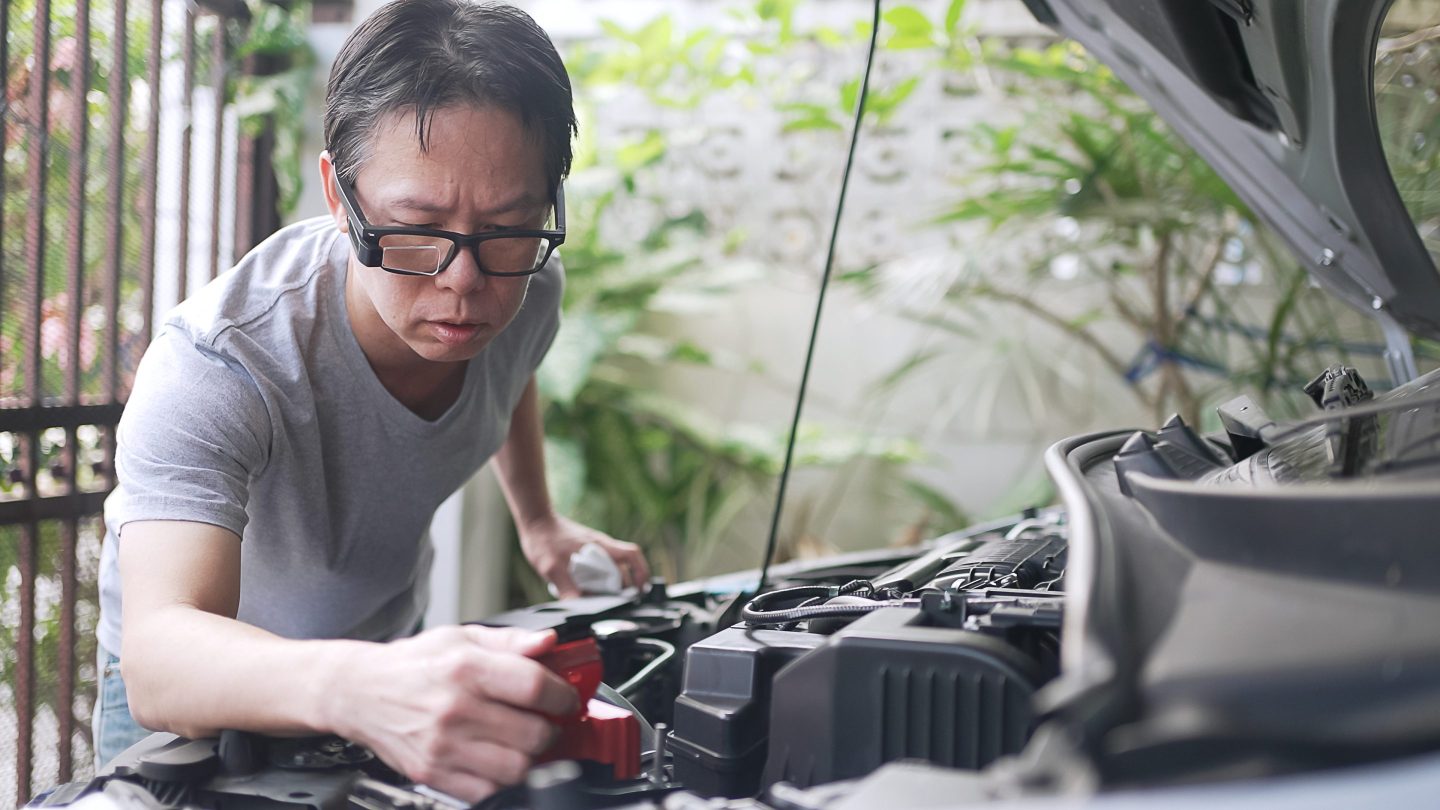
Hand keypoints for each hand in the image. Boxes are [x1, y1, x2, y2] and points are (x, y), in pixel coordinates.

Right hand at [325, 625, 579, 802]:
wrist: (359, 691)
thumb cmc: (412, 664)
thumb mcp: (460, 637)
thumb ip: (509, 641)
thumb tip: (548, 642)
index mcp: (465, 668)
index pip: (534, 686)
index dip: (563, 695)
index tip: (567, 699)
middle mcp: (454, 708)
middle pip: (532, 733)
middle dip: (551, 728)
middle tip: (548, 722)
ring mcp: (442, 745)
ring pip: (515, 768)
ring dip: (531, 758)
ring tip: (525, 742)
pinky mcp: (431, 772)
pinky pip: (486, 790)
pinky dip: (501, 779)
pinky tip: (498, 759)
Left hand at [518, 513, 650, 598]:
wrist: (534, 521)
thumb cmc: (544, 539)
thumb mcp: (552, 567)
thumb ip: (565, 588)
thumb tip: (577, 609)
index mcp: (601, 547)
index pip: (632, 555)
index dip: (642, 572)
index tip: (641, 590)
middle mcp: (601, 547)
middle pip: (623, 567)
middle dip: (624, 586)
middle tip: (618, 604)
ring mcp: (593, 548)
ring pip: (611, 568)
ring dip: (610, 584)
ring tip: (602, 601)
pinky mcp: (584, 551)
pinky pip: (598, 567)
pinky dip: (597, 580)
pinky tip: (586, 590)